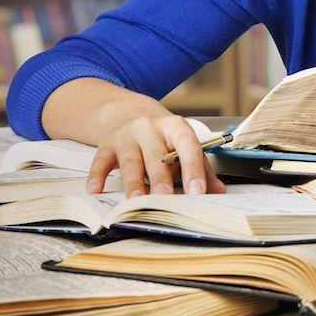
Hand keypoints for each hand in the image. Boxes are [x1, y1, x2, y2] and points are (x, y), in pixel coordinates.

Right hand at [85, 108, 225, 198]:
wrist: (130, 113)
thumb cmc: (164, 138)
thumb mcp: (184, 146)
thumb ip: (202, 168)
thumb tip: (220, 192)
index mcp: (176, 128)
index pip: (188, 146)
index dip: (193, 169)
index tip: (197, 191)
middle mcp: (151, 128)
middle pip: (156, 156)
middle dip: (161, 179)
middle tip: (165, 199)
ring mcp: (127, 135)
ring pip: (130, 161)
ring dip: (133, 182)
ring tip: (136, 201)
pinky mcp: (107, 144)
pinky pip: (100, 160)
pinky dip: (97, 176)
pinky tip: (95, 190)